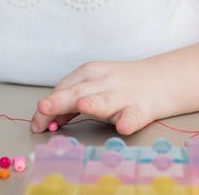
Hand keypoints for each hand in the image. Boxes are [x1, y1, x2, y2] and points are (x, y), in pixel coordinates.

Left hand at [30, 60, 153, 135]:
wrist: (161, 80)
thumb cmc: (119, 86)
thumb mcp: (93, 85)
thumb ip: (71, 102)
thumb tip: (46, 120)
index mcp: (89, 72)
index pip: (63, 89)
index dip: (48, 106)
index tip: (37, 123)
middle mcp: (104, 81)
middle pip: (78, 92)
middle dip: (59, 101)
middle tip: (42, 108)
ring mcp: (123, 95)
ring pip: (105, 101)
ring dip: (93, 104)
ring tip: (83, 107)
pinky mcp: (141, 110)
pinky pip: (133, 117)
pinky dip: (127, 121)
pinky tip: (122, 126)